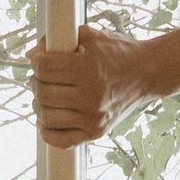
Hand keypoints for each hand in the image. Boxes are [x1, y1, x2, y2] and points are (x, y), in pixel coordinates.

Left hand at [30, 23, 156, 146]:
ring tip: (44, 96)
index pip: (45, 68)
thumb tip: (31, 55)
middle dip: (35, 82)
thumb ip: (63, 41)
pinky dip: (47, 133)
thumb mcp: (94, 38)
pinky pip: (61, 141)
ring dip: (38, 105)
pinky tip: (46, 121)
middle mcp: (90, 96)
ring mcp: (93, 117)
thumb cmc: (121, 53)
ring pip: (47, 117)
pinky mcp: (96, 132)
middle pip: (43, 93)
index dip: (37, 62)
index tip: (39, 60)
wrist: (148, 74)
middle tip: (40, 77)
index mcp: (88, 68)